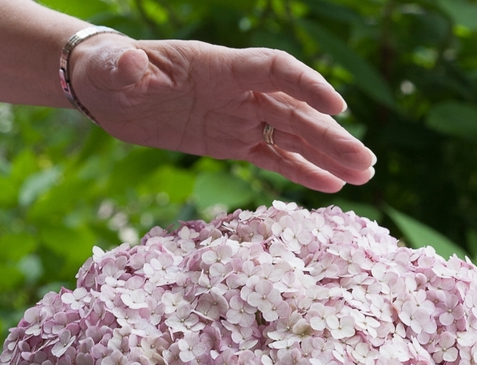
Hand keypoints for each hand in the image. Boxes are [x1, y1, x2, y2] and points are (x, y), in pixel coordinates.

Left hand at [70, 36, 376, 192]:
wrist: (109, 90)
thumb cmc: (110, 72)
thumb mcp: (113, 70)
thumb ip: (125, 67)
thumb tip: (132, 67)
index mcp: (219, 68)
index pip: (274, 71)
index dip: (307, 86)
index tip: (340, 108)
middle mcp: (238, 93)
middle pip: (296, 113)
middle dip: (332, 137)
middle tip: (366, 162)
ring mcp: (239, 118)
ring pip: (293, 138)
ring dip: (329, 156)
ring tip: (364, 175)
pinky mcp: (232, 142)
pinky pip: (273, 159)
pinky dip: (301, 172)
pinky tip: (330, 185)